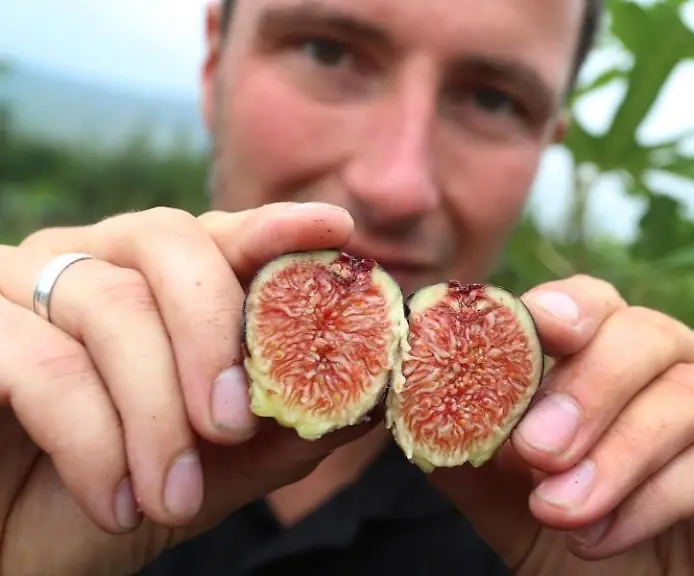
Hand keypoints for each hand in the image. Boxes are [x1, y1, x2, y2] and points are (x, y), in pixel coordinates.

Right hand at [0, 204, 376, 575]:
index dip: (278, 227)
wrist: (15, 550)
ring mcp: (23, 283)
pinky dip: (90, 441)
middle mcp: (94, 261)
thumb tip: (369, 402)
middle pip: (171, 244)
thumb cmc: (114, 494)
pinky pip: (40, 362)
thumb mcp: (215, 469)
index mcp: (156, 281)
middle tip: (232, 426)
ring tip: (172, 499)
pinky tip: (115, 502)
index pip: (223, 235)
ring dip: (155, 416)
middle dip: (213, 336)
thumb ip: (282, 430)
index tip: (337, 230)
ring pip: (113, 308)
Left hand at [428, 275, 693, 575]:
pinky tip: (608, 535)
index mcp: (615, 359)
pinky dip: (661, 495)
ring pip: (687, 393)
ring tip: (561, 510)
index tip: (537, 332)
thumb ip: (470, 453)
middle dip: (586, 390)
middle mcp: (680, 366)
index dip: (564, 309)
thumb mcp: (513, 502)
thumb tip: (411, 408)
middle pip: (643, 334)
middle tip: (535, 451)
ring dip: (616, 454)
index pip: (592, 305)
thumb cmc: (589, 546)